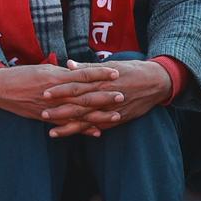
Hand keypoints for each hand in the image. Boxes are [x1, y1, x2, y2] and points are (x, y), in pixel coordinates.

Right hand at [0, 62, 121, 131]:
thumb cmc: (22, 75)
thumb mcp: (45, 69)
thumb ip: (63, 72)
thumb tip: (79, 70)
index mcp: (56, 76)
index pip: (83, 74)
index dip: (100, 73)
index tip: (116, 72)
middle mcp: (55, 92)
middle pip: (84, 95)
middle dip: (104, 96)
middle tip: (122, 95)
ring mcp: (51, 107)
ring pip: (78, 112)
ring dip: (98, 115)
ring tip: (116, 116)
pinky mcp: (45, 118)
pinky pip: (67, 125)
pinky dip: (82, 129)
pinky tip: (96, 132)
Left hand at [42, 59, 172, 137]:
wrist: (157, 82)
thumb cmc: (133, 70)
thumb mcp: (112, 64)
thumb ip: (89, 67)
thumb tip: (68, 64)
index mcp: (103, 80)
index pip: (78, 85)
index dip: (61, 90)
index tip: (45, 92)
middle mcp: (106, 95)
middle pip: (80, 104)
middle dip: (61, 110)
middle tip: (43, 114)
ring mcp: (113, 109)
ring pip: (88, 119)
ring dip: (70, 126)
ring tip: (53, 132)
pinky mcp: (119, 118)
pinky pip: (100, 126)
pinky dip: (88, 131)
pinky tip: (76, 136)